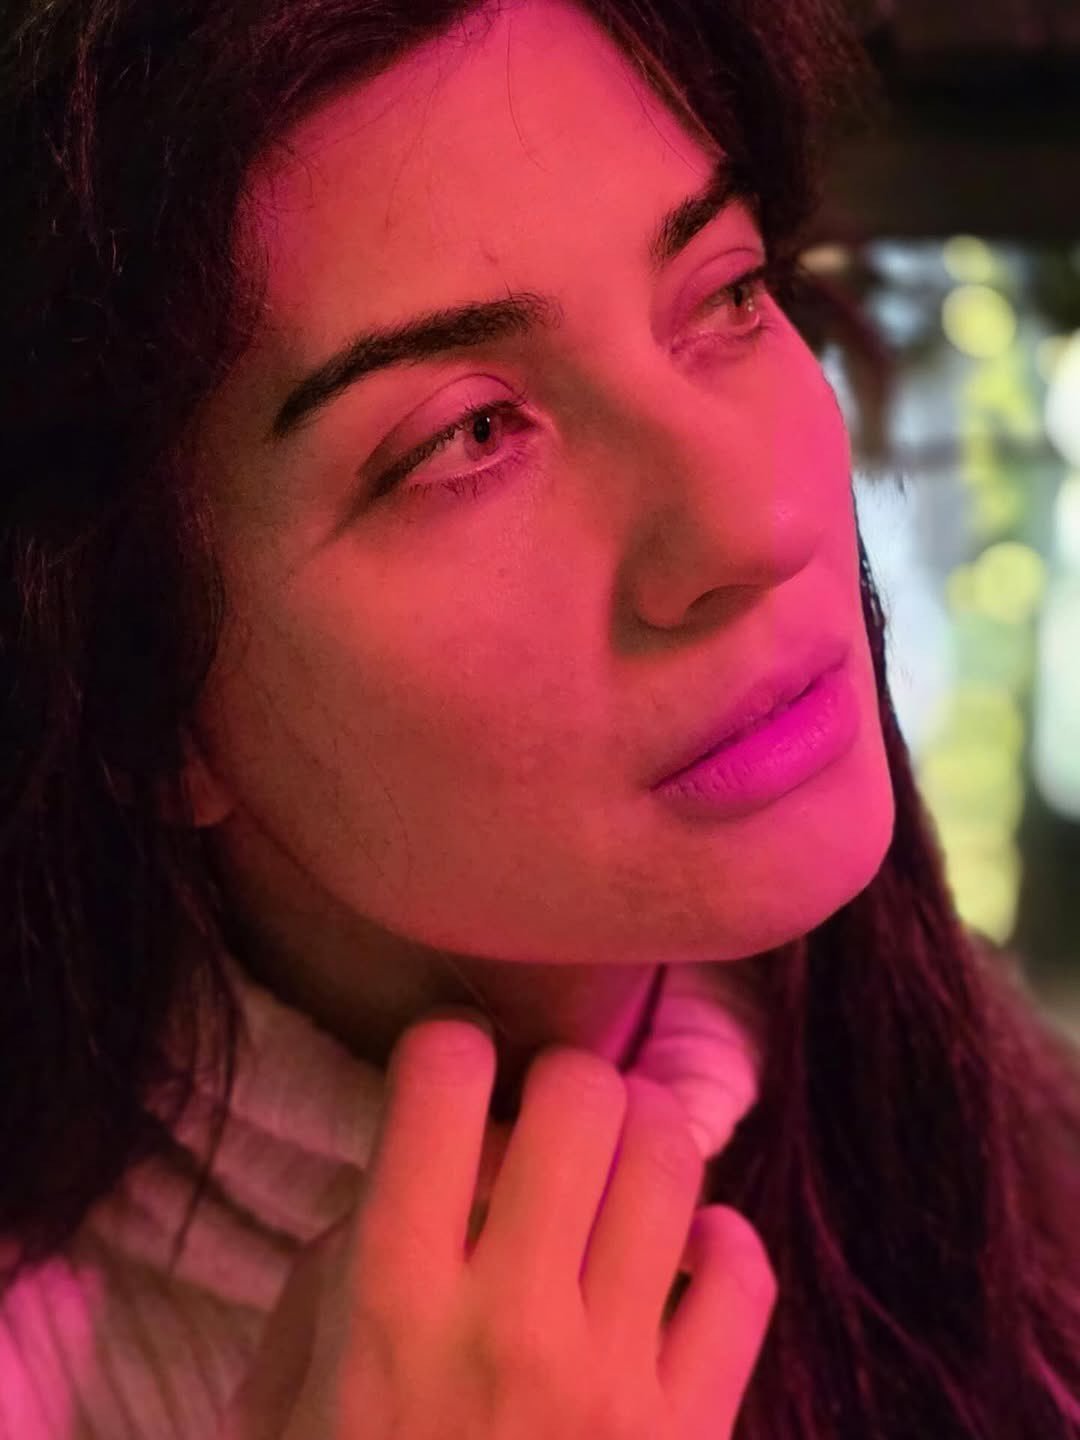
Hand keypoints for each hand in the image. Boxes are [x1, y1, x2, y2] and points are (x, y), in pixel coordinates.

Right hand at [222, 1013, 775, 1438]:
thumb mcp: (289, 1393)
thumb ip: (343, 1260)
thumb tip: (437, 1160)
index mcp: (391, 1301)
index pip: (440, 1079)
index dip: (445, 1052)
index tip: (449, 1081)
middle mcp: (510, 1320)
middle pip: (580, 1095)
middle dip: (564, 1083)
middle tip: (547, 1130)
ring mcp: (612, 1380)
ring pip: (671, 1160)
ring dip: (645, 1139)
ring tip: (617, 1172)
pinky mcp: (690, 1434)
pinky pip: (743, 1278)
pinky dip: (720, 1244)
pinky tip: (678, 1263)